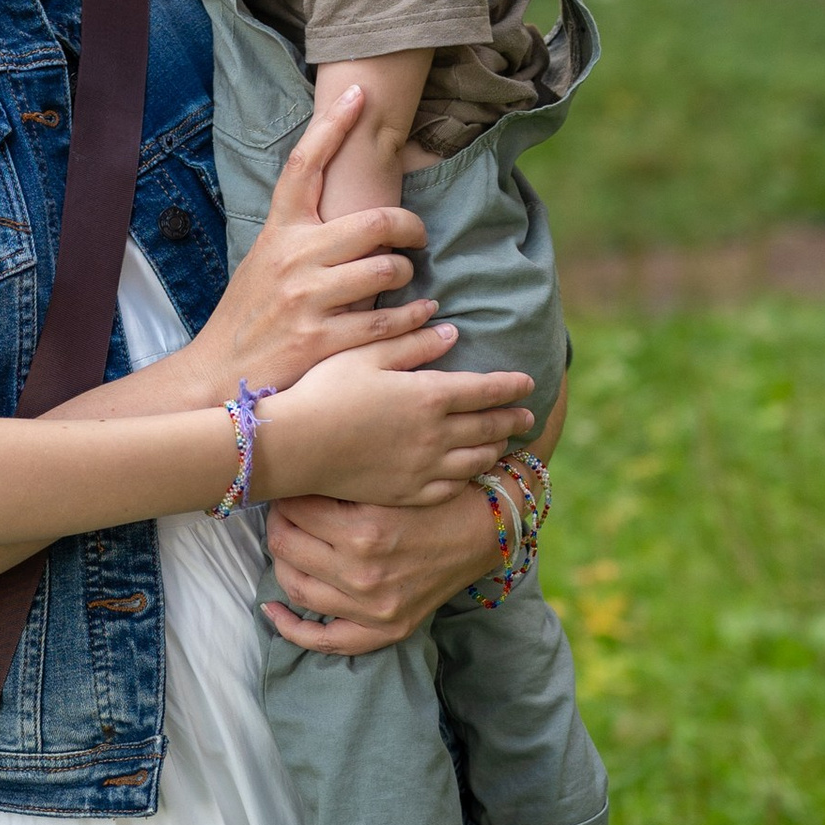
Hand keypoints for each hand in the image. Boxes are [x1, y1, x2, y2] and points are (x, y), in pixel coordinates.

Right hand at [190, 86, 432, 396]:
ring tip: (407, 281)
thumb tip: (345, 205)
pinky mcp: (322, 338)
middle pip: (375, 220)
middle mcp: (293, 258)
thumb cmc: (251, 312)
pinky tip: (424, 316)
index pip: (306, 164)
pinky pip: (387, 322)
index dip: (334, 124)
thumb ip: (301, 233)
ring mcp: (308, 299)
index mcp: (279, 231)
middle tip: (417, 236)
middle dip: (409, 226)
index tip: (361, 92)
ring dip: (408, 275)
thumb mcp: (265, 259)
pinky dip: (414, 319)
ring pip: (388, 270)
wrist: (220, 372)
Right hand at [250, 329, 532, 512]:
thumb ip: (411, 341)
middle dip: (512, 419)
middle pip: (488, 426)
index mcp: (429, 396)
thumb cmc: (324, 390)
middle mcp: (436, 435)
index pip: (485, 390)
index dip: (510, 386)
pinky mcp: (407, 492)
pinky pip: (451, 488)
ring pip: (475, 460)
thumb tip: (449, 331)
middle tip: (528, 416)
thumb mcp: (365, 353)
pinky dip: (468, 479)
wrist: (296, 446)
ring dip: (495, 448)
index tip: (528, 383)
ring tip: (503, 443)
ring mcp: (423, 468)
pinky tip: (468, 473)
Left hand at [260, 486, 502, 654]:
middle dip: (278, 522)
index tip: (290, 485)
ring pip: (296, 587)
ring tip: (284, 543)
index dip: (286, 493)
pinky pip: (325, 640)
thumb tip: (290, 480)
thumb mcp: (389, 483)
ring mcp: (374, 608)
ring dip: (281, 561)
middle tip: (283, 509)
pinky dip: (290, 628)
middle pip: (287, 546)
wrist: (486, 531)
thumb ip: (342, 484)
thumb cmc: (438, 498)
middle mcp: (365, 574)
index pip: (295, 510)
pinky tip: (272, 610)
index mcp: (364, 531)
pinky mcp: (385, 630)